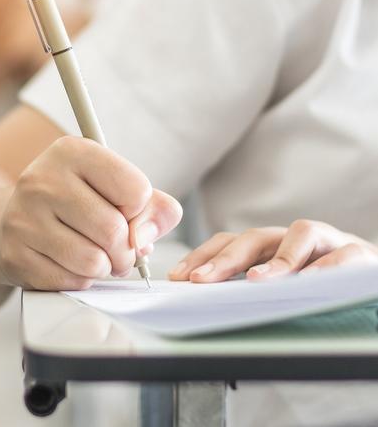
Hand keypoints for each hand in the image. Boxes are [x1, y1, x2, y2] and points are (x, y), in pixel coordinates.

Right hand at [0, 136, 182, 289]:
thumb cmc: (76, 201)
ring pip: (93, 261)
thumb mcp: (115, 187)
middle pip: (114, 230)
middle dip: (126, 250)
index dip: (139, 210)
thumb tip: (144, 240)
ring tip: (96, 256)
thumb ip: (153, 207)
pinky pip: (70, 281)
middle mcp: (42, 179)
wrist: (14, 218)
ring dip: (105, 267)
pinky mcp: (14, 254)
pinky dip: (80, 279)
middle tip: (119, 249)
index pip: (135, 189)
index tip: (124, 211)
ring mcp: (23, 217)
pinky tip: (70, 263)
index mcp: (72, 151)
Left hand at [168, 220, 377, 282]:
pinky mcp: (360, 253)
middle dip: (225, 258)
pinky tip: (311, 282)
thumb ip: (248, 289)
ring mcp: (327, 242)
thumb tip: (203, 301)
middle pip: (256, 237)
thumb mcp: (280, 285)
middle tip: (200, 279)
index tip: (178, 276)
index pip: (230, 242)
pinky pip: (344, 255)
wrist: (370, 276)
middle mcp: (294, 238)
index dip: (203, 255)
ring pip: (301, 234)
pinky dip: (327, 267)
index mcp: (271, 245)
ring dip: (277, 258)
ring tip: (256, 281)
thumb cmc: (320, 284)